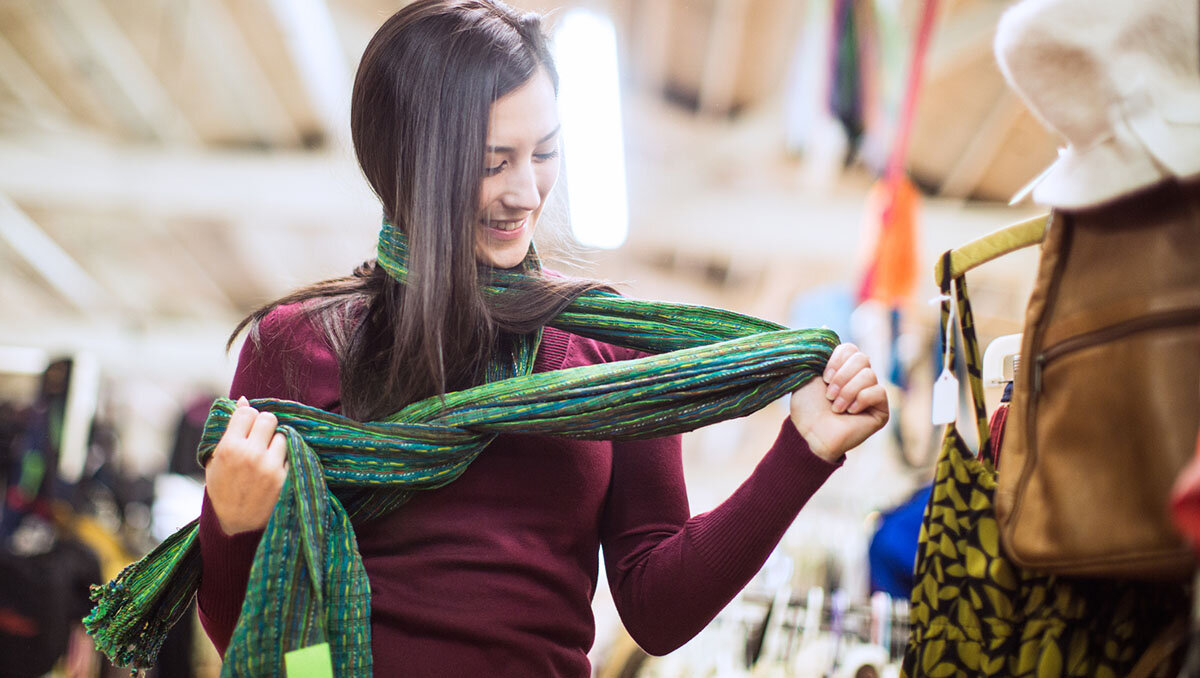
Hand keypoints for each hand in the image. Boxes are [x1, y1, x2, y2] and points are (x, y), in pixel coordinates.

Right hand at [204, 396, 287, 534]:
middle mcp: (251, 455)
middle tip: (261, 439)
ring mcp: (270, 467)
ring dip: (277, 443)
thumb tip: (244, 400)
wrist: (236, 524)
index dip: (248, 418)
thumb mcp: (216, 460)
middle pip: (269, 418)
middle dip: (265, 426)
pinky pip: (292, 454)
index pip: (248, 412)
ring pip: (283, 436)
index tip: (248, 428)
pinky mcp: (286, 478)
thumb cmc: (223, 488)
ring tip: (267, 458)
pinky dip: (285, 459)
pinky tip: (275, 470)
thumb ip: (229, 429)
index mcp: (229, 448)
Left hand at [789, 343, 888, 462]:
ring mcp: (872, 393)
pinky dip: (860, 400)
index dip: (837, 360)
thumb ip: (817, 353)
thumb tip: (824, 326)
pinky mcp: (881, 410)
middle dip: (842, 376)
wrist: (810, 433)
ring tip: (835, 407)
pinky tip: (849, 412)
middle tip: (828, 394)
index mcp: (844, 368)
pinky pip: (878, 392)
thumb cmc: (806, 407)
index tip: (823, 377)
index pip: (851, 348)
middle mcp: (860, 378)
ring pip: (868, 375)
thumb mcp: (807, 374)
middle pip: (862, 358)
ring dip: (847, 391)